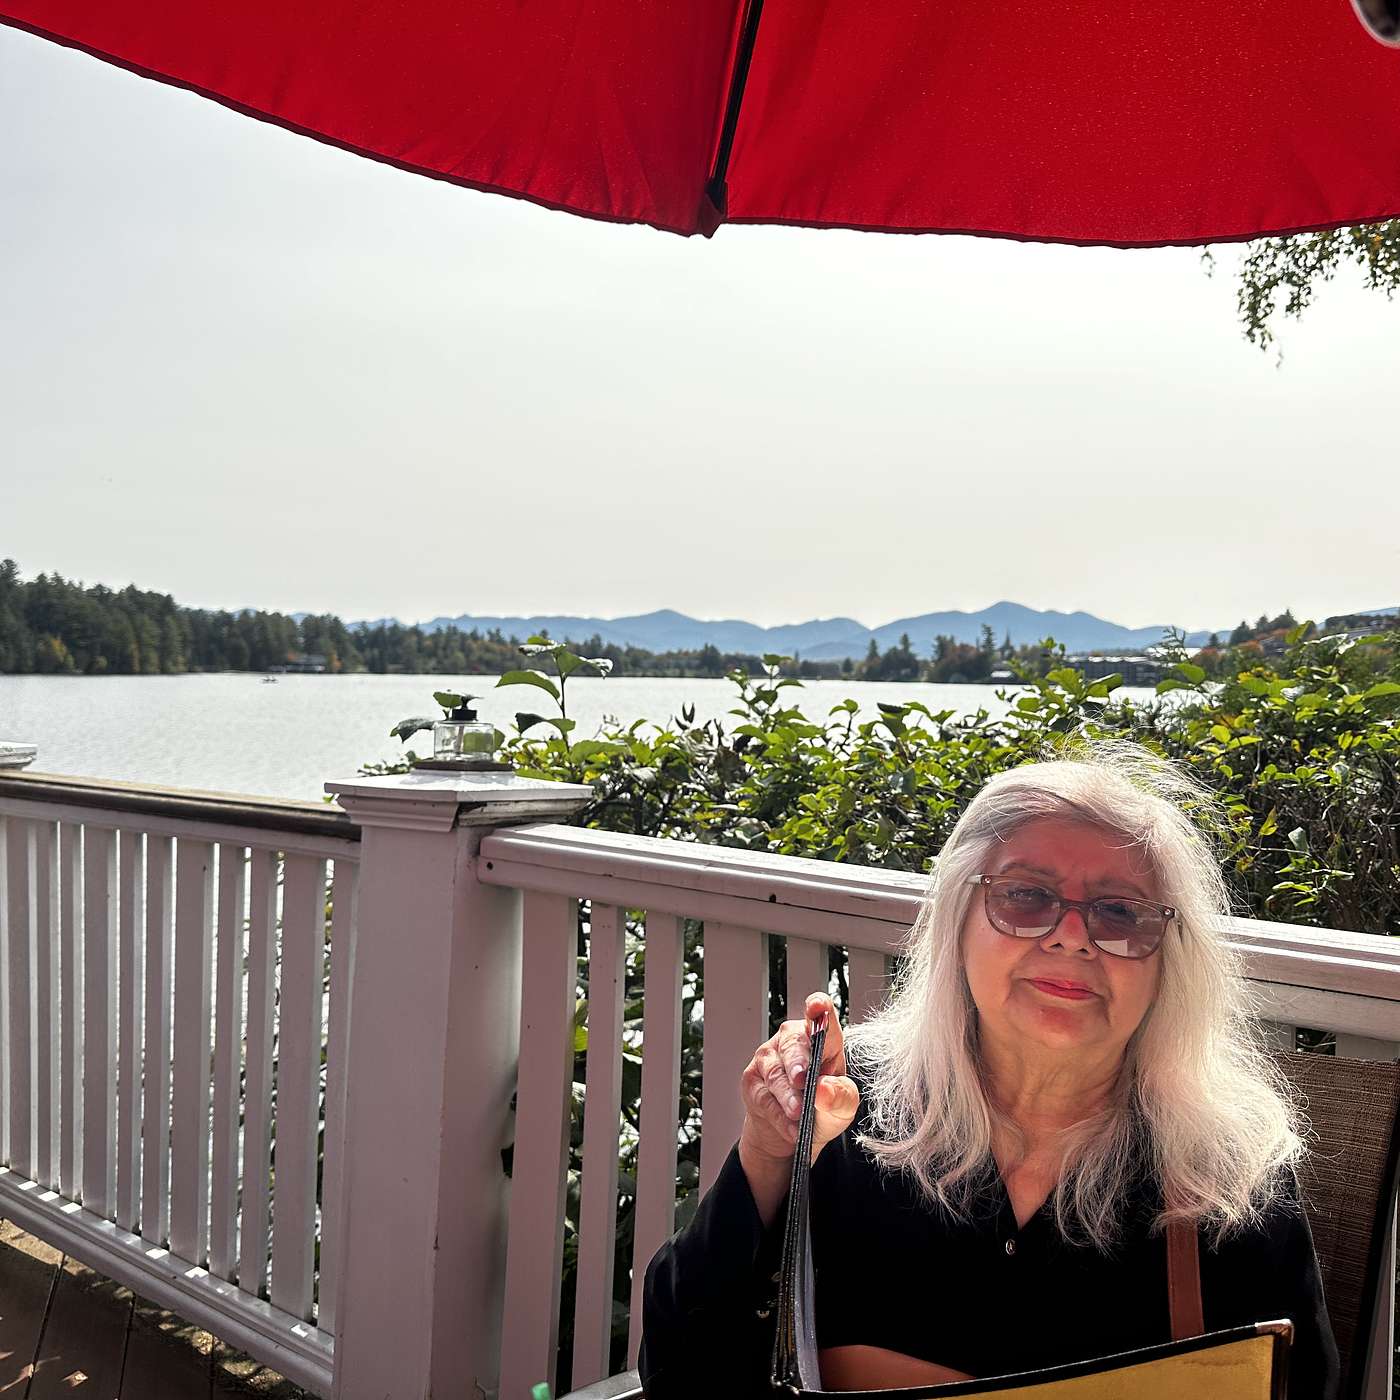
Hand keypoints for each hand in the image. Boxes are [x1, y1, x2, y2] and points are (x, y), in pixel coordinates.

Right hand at [737, 993, 858, 1224]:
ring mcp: (769, 1058)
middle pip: (793, 1044)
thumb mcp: (842, 1108)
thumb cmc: (821, 1110)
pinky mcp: (752, 1080)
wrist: (791, 1136)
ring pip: (775, 1073)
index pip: (819, 1016)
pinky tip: (791, 1128)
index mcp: (820, 1040)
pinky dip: (779, 1115)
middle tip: (802, 1080)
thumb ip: (841, 1097)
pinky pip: (764, 1096)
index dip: (818, 1007)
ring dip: (788, 1096)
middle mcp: (792, 1042)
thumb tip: (825, 1088)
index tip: (817, 1007)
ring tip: (798, 1114)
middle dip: (797, 1062)